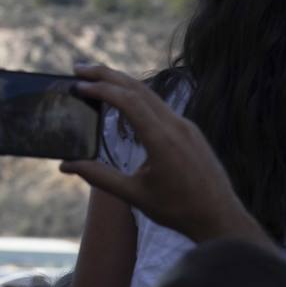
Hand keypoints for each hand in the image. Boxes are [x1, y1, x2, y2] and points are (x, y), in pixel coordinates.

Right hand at [59, 65, 263, 244]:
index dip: (101, 89)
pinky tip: (123, 101)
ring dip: (121, 83)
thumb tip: (65, 166)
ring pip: (150, 95)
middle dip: (106, 75)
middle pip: (138, 89)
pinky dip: (136, 97)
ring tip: (96, 79)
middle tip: (79, 69)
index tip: (78, 85)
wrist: (220, 218)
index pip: (128, 101)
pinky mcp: (190, 131)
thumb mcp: (133, 194)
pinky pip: (160, 106)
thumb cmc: (177, 210)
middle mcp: (176, 125)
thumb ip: (98, 176)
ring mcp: (186, 126)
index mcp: (162, 139)